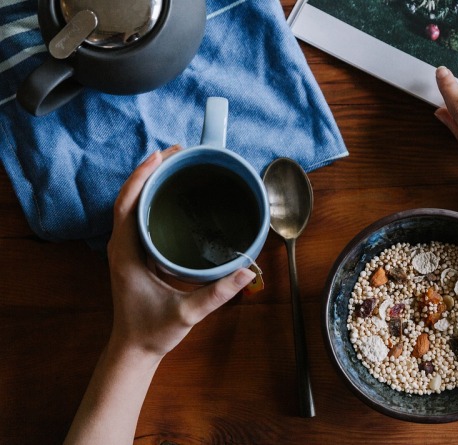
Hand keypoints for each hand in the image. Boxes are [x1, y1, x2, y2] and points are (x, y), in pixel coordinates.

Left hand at [106, 145, 255, 360]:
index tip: (161, 156)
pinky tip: (172, 195)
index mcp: (126, 254)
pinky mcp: (135, 255)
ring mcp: (127, 250)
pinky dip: (152, 199)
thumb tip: (247, 271)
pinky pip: (139, 218)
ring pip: (132, 205)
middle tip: (178, 153)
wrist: (134, 349)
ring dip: (151, 182)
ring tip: (176, 165)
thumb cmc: (153, 331)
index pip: (127, 205)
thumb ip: (217, 293)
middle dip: (150, 171)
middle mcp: (122, 246)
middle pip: (129, 197)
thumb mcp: (187, 313)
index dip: (142, 177)